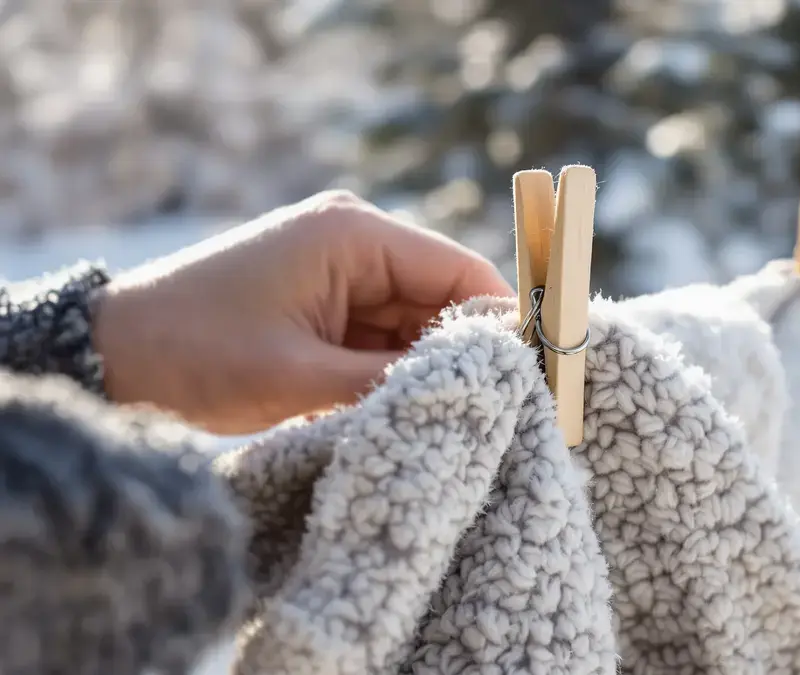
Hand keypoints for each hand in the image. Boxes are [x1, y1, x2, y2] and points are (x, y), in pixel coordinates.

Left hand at [92, 190, 512, 433]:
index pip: (460, 270)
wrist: (112, 357)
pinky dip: (395, 370)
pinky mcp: (325, 300)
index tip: (536, 378)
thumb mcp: (301, 378)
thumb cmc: (198, 355)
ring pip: (417, 319)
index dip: (503, 321)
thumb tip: (476, 390)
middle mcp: (354, 239)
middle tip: (498, 412)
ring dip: (428, 366)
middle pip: (444, 295)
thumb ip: (393, 381)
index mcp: (353, 233)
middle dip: (466, 351)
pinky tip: (406, 408)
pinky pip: (383, 334)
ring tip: (450, 418)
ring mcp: (339, 270)